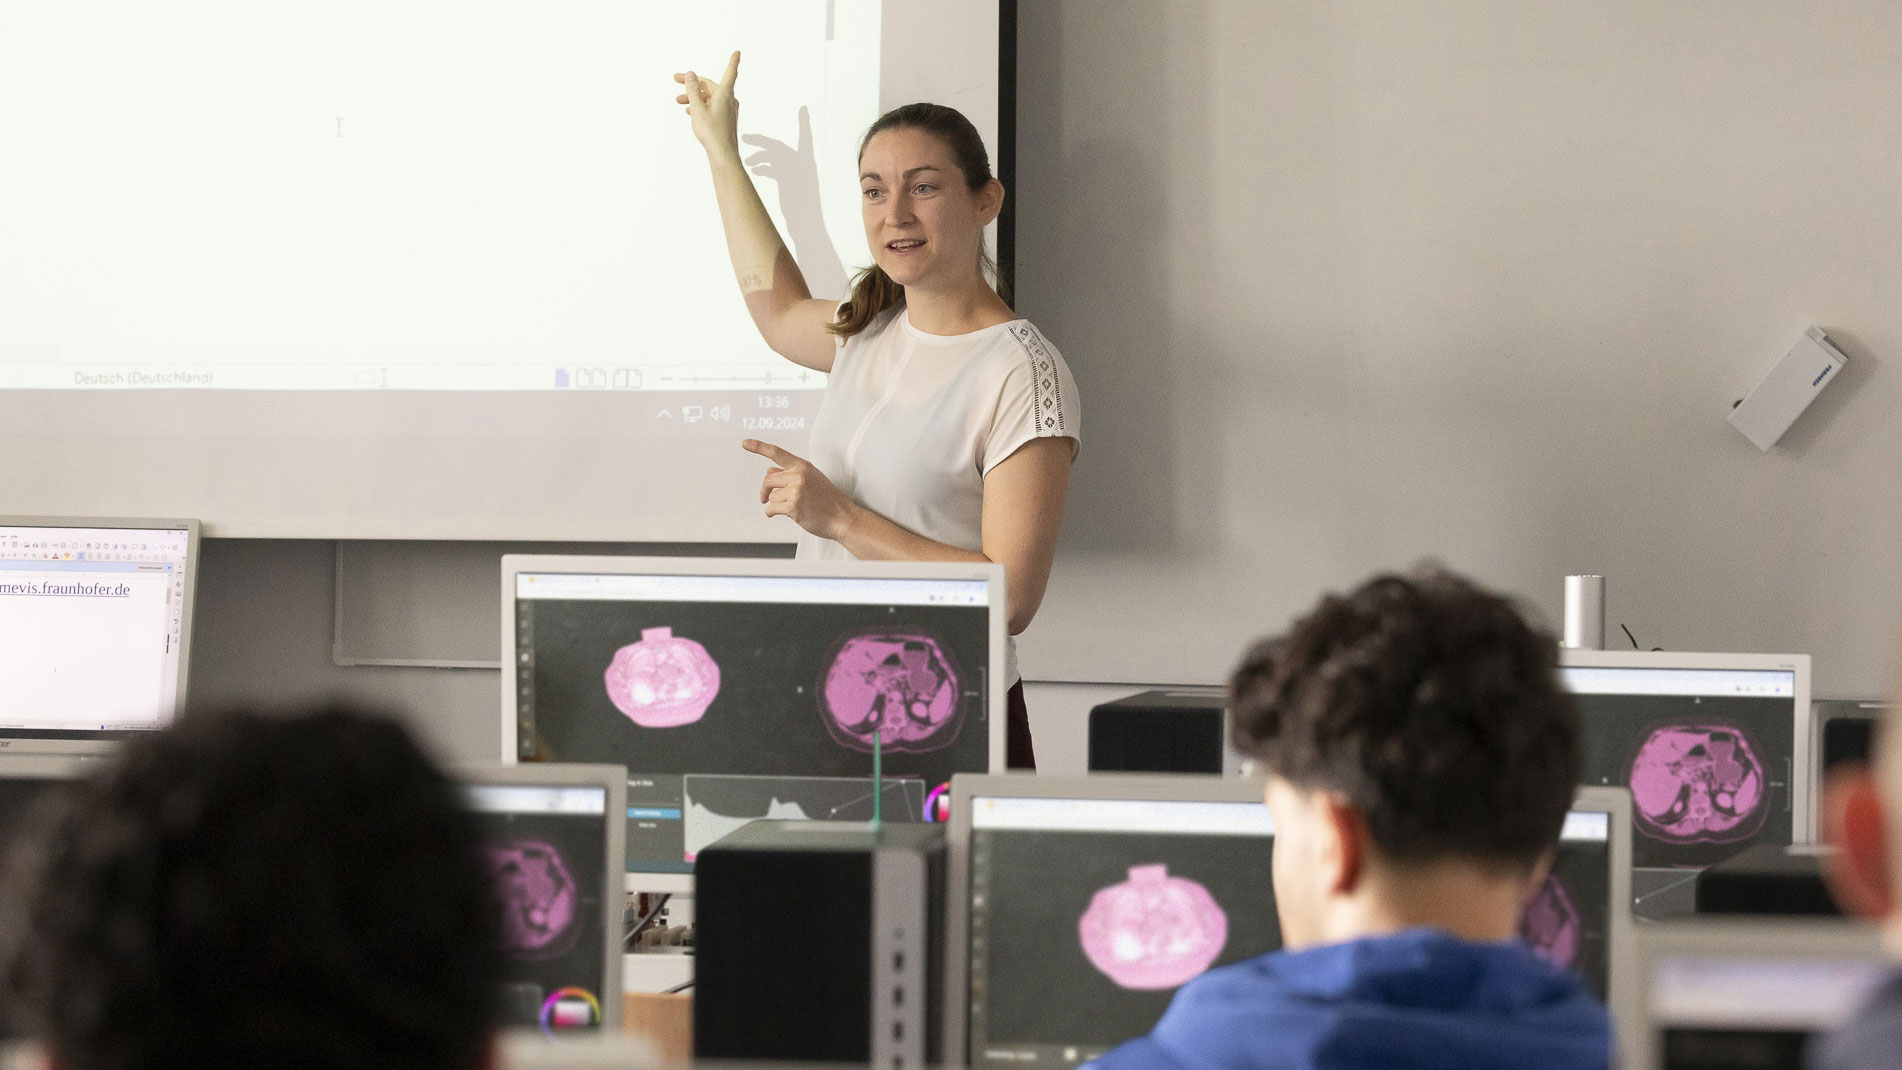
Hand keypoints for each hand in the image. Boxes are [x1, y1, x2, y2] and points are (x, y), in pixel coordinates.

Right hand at [673, 50, 740, 156]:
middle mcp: (729, 100)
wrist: (722, 154)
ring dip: (694, 96)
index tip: (737, 52)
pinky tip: (690, 110)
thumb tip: (691, 74)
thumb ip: (692, 90)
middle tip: (676, 79)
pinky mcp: (725, 120)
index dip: (733, 62)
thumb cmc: (711, 132)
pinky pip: (711, 107)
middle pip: (710, 85)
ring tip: (678, 100)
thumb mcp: (697, 108)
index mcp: (724, 94)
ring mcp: (728, 110)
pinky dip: (701, 105)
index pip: (730, 73)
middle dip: (692, 83)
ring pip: (709, 97)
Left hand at [743, 439, 859, 541]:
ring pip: (770, 496)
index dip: (759, 447)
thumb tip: (769, 469)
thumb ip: (791, 473)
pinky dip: (772, 513)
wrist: (843, 517)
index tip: (745, 443)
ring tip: (792, 507)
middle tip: (764, 498)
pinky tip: (784, 514)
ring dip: (775, 504)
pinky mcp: (793, 506)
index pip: (777, 453)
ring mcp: (796, 490)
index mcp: (803, 466)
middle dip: (765, 491)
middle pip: (768, 479)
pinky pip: (771, 509)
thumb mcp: (812, 479)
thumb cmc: (828, 499)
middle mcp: (799, 475)